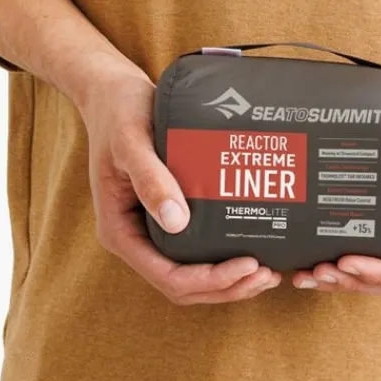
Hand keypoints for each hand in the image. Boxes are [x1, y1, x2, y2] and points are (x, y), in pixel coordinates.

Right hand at [82, 57, 281, 304]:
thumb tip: (177, 222)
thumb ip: (151, 179)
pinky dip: (220, 258)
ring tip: (265, 272)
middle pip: (182, 285)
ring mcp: (150, 229)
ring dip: (226, 281)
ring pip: (189, 275)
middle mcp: (134, 238)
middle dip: (225, 287)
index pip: (166, 276)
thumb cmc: (119, 113)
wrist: (112, 93)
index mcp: (119, 230)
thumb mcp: (131, 141)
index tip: (247, 264)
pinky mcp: (166, 216)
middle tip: (267, 274)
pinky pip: (194, 251)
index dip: (209, 280)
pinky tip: (251, 249)